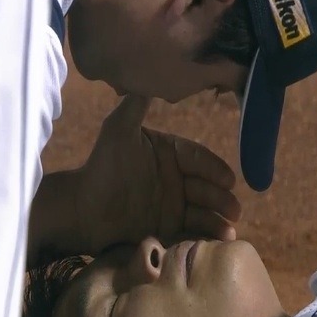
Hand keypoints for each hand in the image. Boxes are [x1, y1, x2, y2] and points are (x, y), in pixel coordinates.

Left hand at [76, 95, 241, 253]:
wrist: (82, 208)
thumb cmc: (101, 168)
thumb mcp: (118, 130)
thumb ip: (136, 105)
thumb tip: (151, 74)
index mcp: (170, 154)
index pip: (198, 158)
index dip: (214, 168)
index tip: (229, 179)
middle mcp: (176, 179)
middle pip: (205, 187)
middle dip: (221, 198)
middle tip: (234, 208)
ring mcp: (174, 205)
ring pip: (202, 211)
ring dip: (217, 220)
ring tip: (229, 229)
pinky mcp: (168, 229)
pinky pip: (190, 232)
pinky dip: (204, 237)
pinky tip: (216, 242)